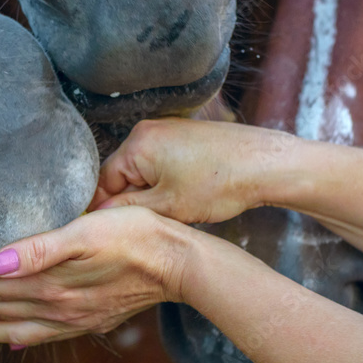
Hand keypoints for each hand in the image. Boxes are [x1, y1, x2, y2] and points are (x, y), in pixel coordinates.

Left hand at [0, 207, 195, 346]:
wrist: (181, 264)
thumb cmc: (136, 236)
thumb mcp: (87, 232)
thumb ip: (39, 248)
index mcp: (49, 283)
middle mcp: (56, 307)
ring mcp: (74, 318)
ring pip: (14, 326)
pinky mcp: (91, 319)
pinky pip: (45, 334)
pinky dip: (21, 336)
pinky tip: (13, 338)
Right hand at [92, 118, 299, 223]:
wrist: (265, 164)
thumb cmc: (220, 183)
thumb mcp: (167, 206)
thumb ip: (126, 211)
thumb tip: (98, 216)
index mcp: (137, 143)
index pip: (102, 181)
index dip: (104, 209)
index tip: (109, 231)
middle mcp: (147, 131)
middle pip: (122, 175)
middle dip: (131, 202)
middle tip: (146, 225)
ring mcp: (167, 131)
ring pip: (143, 173)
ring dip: (150, 196)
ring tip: (171, 212)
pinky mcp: (184, 137)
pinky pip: (160, 165)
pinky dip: (165, 184)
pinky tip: (184, 199)